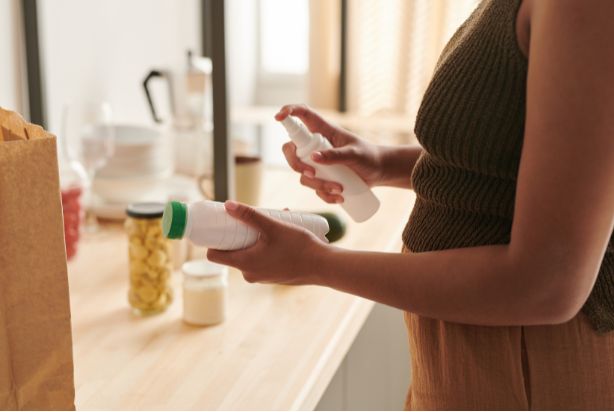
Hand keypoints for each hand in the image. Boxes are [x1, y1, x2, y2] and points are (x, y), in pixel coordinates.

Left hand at [207, 201, 329, 284]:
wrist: (323, 266)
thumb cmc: (298, 247)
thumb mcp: (272, 227)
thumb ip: (249, 216)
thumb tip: (228, 205)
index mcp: (245, 264)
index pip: (214, 255)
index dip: (213, 239)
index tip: (219, 226)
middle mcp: (250, 274)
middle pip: (232, 252)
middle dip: (238, 235)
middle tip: (247, 220)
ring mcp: (262, 277)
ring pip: (249, 254)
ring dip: (254, 239)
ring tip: (271, 222)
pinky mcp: (273, 276)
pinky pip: (261, 259)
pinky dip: (265, 247)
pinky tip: (280, 233)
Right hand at [276, 104, 384, 203]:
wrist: (380, 172)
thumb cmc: (369, 157)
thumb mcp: (355, 154)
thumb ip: (337, 155)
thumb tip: (314, 158)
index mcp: (324, 130)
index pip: (302, 115)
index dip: (288, 112)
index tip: (278, 117)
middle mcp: (316, 145)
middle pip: (291, 150)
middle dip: (296, 165)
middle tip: (312, 174)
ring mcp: (316, 162)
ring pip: (302, 174)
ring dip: (317, 185)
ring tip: (339, 190)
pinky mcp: (321, 177)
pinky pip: (313, 188)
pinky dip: (324, 195)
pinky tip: (339, 198)